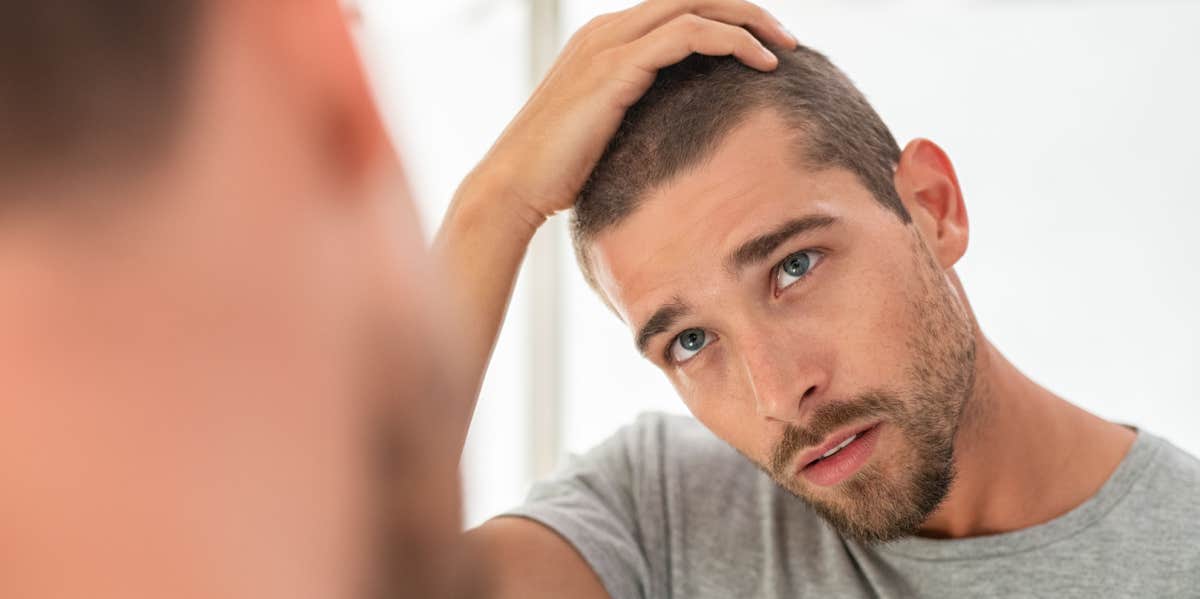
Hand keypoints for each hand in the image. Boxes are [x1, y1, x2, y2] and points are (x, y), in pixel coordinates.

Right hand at [460, 0, 797, 228]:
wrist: (513, 187)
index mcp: (605, 41)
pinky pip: (688, 34)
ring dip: (749, 21)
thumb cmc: (557, 174)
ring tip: (784, 49)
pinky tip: (760, 64)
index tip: (765, 47)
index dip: (727, 19)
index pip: (677, 9)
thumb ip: (638, 117)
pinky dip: (731, 41)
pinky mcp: (616, 68)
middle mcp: (606, 31)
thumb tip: (681, 136)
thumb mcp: (606, 134)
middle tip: (788, 39)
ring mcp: (608, 44)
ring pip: (695, 4)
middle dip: (747, 10)